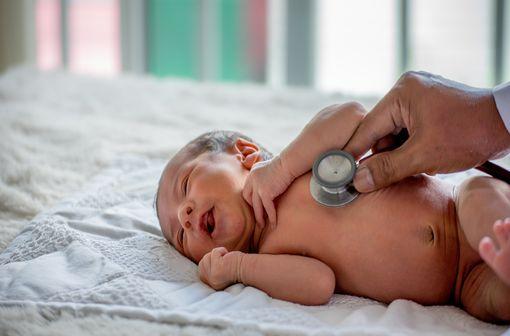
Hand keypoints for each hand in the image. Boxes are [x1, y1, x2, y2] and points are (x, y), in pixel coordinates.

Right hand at [198, 247, 242, 289]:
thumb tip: (204, 260)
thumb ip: (211, 267)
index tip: (222, 264)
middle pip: (203, 262)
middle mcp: (211, 283)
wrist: (248, 268)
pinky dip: (222, 251)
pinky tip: (229, 258)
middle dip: (214, 258)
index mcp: (211, 284)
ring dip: (218, 255)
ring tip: (227, 261)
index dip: (211, 262)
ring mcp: (213, 277)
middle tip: (226, 263)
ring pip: (207, 257)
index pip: (201, 269)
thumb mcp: (220, 269)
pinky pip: (214, 252)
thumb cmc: (236, 267)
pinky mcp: (217, 269)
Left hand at [242, 155, 293, 227]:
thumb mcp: (271, 168)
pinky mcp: (265, 192)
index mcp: (253, 173)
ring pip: (256, 206)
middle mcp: (252, 179)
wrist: (289, 162)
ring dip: (259, 217)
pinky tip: (273, 223)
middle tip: (258, 216)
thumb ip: (267, 176)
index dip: (251, 198)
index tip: (256, 205)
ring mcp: (258, 186)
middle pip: (248, 197)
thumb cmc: (285, 164)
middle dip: (252, 207)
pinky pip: (267, 208)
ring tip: (262, 225)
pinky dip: (271, 216)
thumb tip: (271, 185)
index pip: (247, 188)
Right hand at [345, 71, 509, 191]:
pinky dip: (410, 146)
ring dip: (399, 152)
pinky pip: (409, 128)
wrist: (508, 123)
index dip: (353, 152)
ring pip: (395, 132)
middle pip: (381, 130)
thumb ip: (387, 169)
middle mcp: (408, 88)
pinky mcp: (430, 104)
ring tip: (413, 166)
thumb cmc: (468, 134)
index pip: (368, 127)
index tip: (339, 171)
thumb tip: (357, 182)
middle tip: (379, 178)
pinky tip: (420, 158)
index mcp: (402, 92)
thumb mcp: (423, 156)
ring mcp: (420, 95)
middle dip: (384, 155)